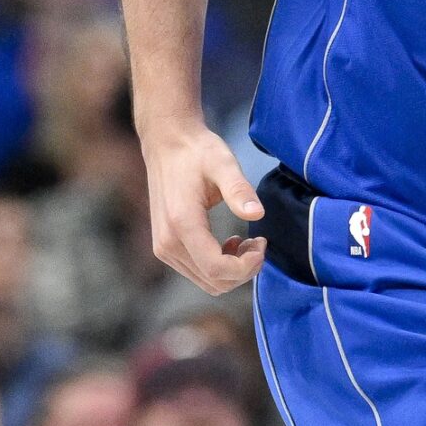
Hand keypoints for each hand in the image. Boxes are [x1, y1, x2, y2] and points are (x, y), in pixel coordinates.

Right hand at [141, 122, 264, 293]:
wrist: (166, 142)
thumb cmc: (197, 151)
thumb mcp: (223, 163)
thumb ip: (239, 189)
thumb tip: (257, 213)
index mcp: (181, 223)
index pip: (217, 269)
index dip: (247, 267)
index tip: (262, 244)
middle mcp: (167, 242)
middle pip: (214, 282)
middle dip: (244, 270)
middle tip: (258, 243)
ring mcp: (163, 248)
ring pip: (207, 283)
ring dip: (232, 270)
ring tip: (245, 242)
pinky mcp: (164, 248)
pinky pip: (197, 273)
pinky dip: (219, 267)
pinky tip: (229, 243)